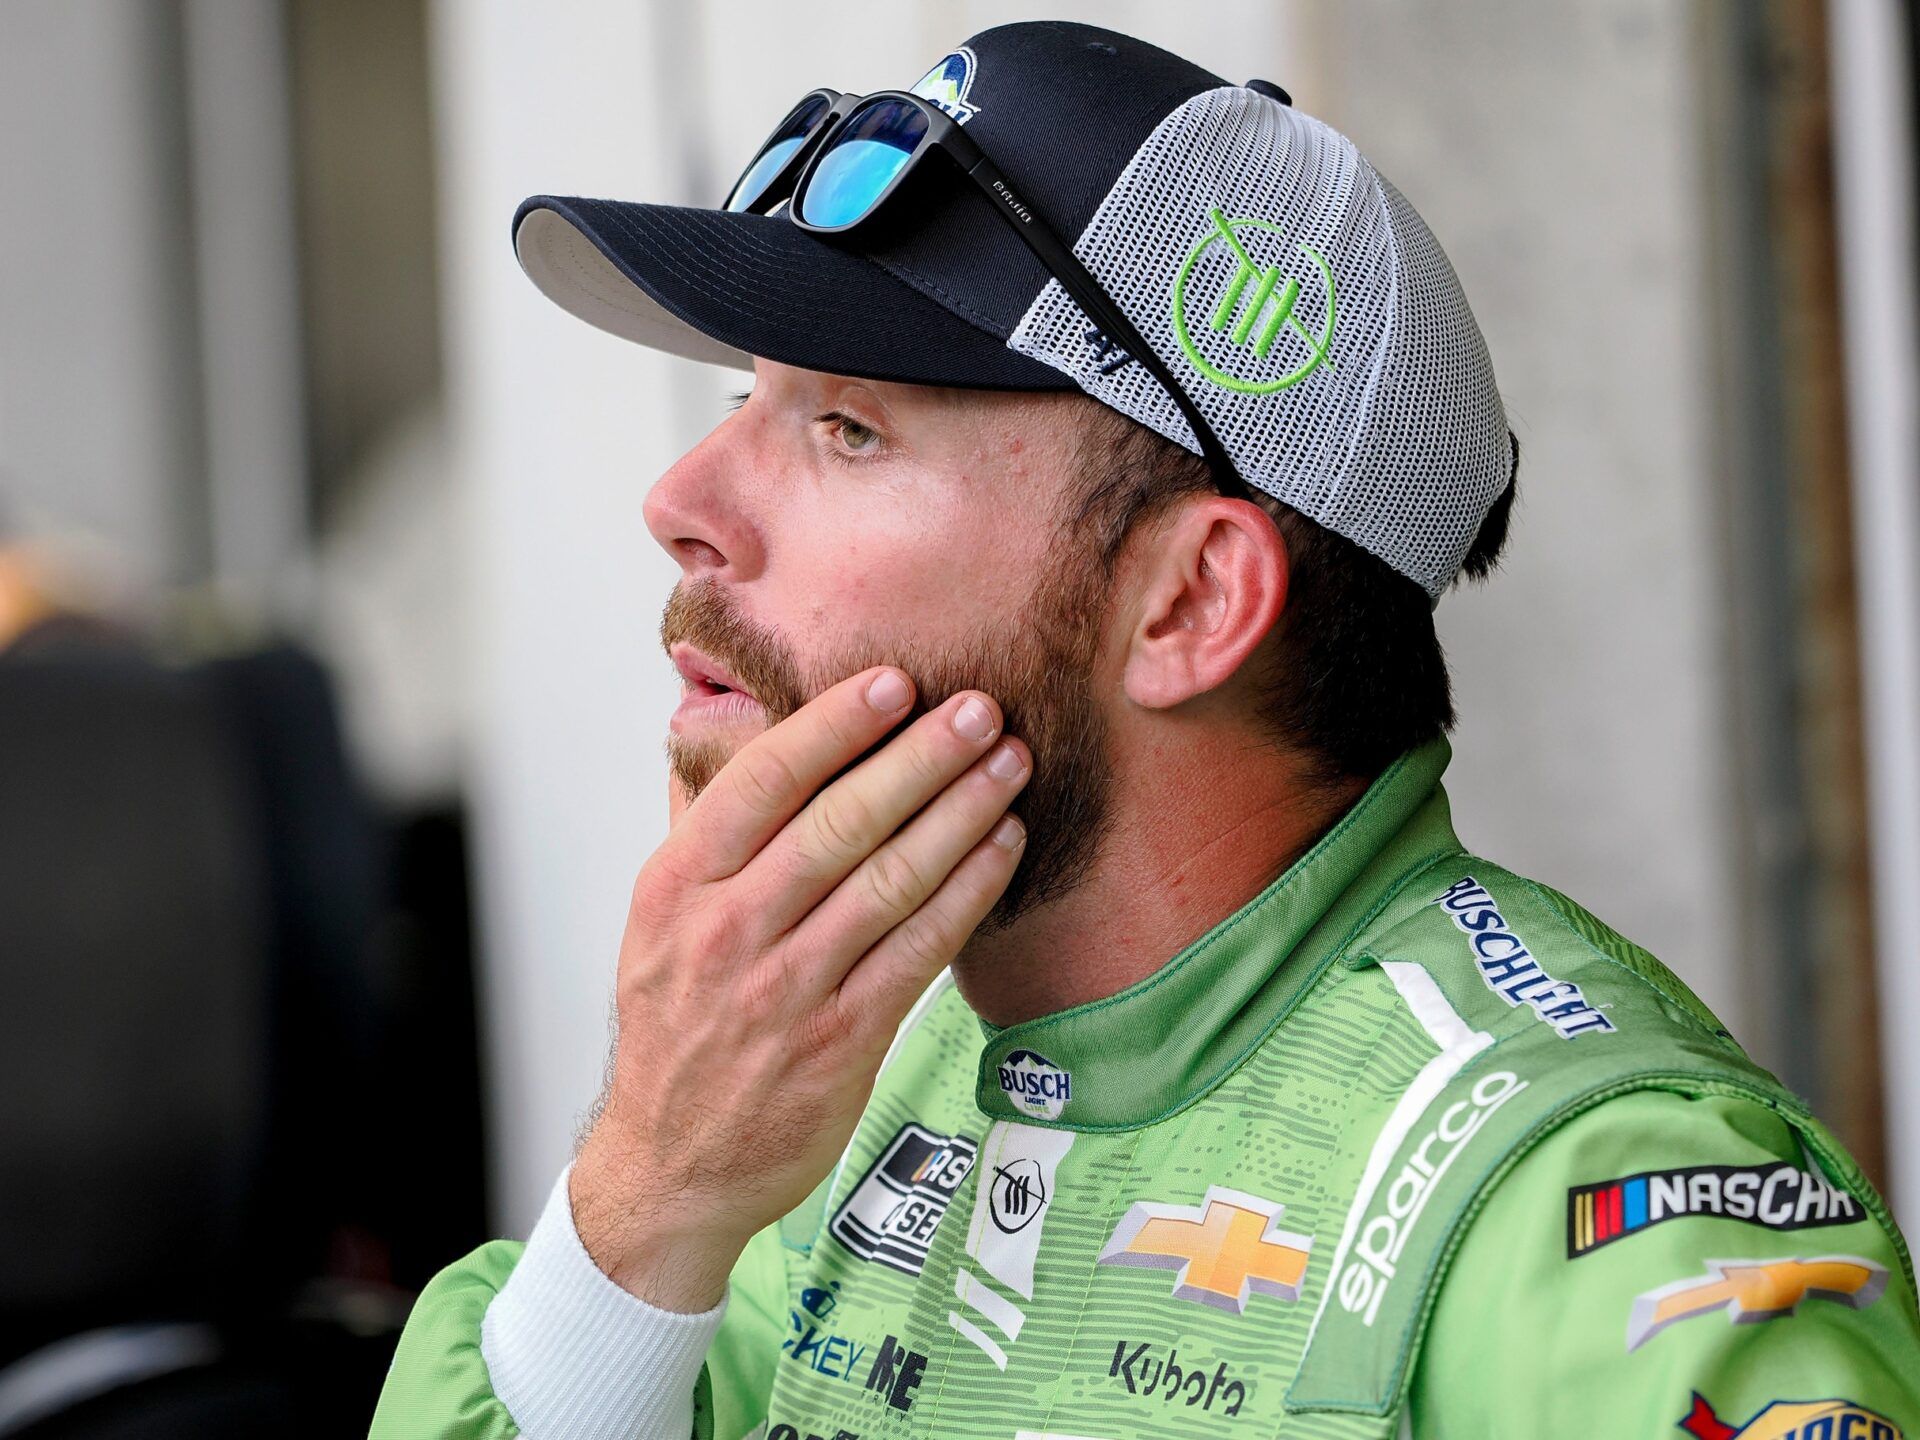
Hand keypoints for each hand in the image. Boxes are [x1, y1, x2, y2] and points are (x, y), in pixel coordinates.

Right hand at [570, 667, 1029, 1310]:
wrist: (671, 1166)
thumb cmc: (676, 1028)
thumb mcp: (656, 922)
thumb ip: (695, 827)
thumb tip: (718, 730)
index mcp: (678, 885)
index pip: (764, 781)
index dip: (835, 724)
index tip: (894, 682)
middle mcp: (729, 930)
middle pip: (840, 822)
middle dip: (921, 756)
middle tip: (981, 708)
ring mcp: (788, 989)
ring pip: (890, 880)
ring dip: (961, 813)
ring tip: (1010, 764)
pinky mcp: (843, 1041)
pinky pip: (919, 950)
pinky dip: (968, 892)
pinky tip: (1003, 849)